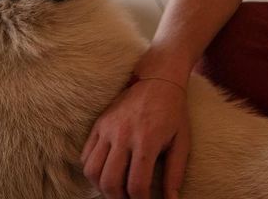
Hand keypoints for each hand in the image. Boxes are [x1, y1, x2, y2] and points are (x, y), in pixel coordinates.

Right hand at [81, 76, 190, 198]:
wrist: (158, 78)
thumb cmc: (174, 112)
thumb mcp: (182, 142)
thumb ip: (175, 173)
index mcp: (147, 140)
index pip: (136, 185)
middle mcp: (123, 134)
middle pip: (110, 182)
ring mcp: (107, 128)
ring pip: (92, 171)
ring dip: (102, 187)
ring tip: (116, 190)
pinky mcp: (99, 123)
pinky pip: (85, 155)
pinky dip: (92, 171)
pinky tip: (106, 173)